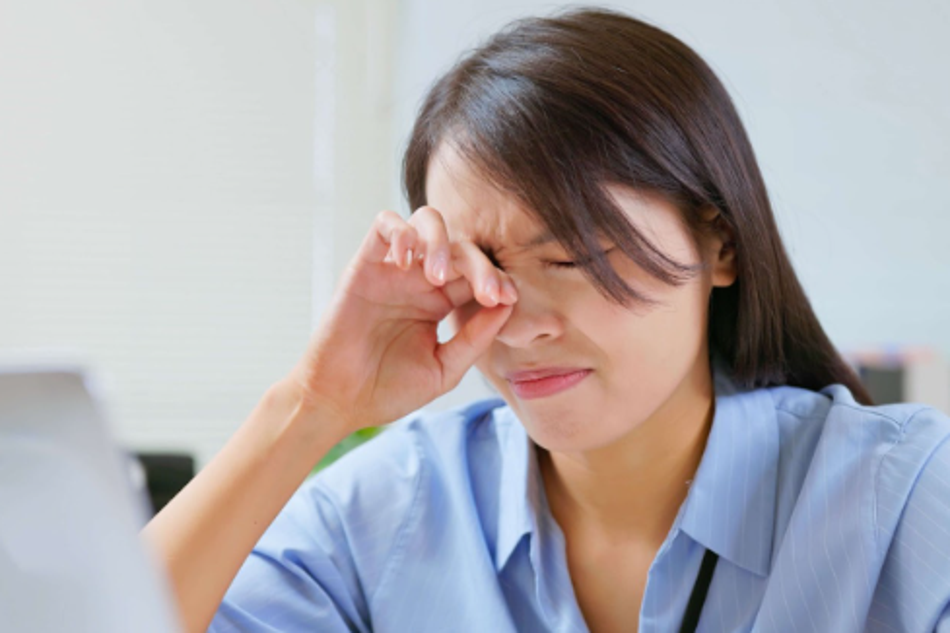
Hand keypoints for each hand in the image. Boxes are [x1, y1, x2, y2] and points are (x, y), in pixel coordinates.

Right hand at [287, 207, 517, 432]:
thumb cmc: (389, 389)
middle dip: (480, 265)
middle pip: (460, 247)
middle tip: (487, 292)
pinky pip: (384, 225)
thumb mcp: (444, 368)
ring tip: (439, 277)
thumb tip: (508, 305)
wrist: (340, 402)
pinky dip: (401, 231)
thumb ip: (475, 338)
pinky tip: (409, 261)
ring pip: (426, 222)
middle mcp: (421, 281)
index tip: (507, 298)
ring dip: (441, 241)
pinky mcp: (364, 265)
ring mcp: (394, 271)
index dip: (497, 279)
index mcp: (442, 303)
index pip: (478, 275)